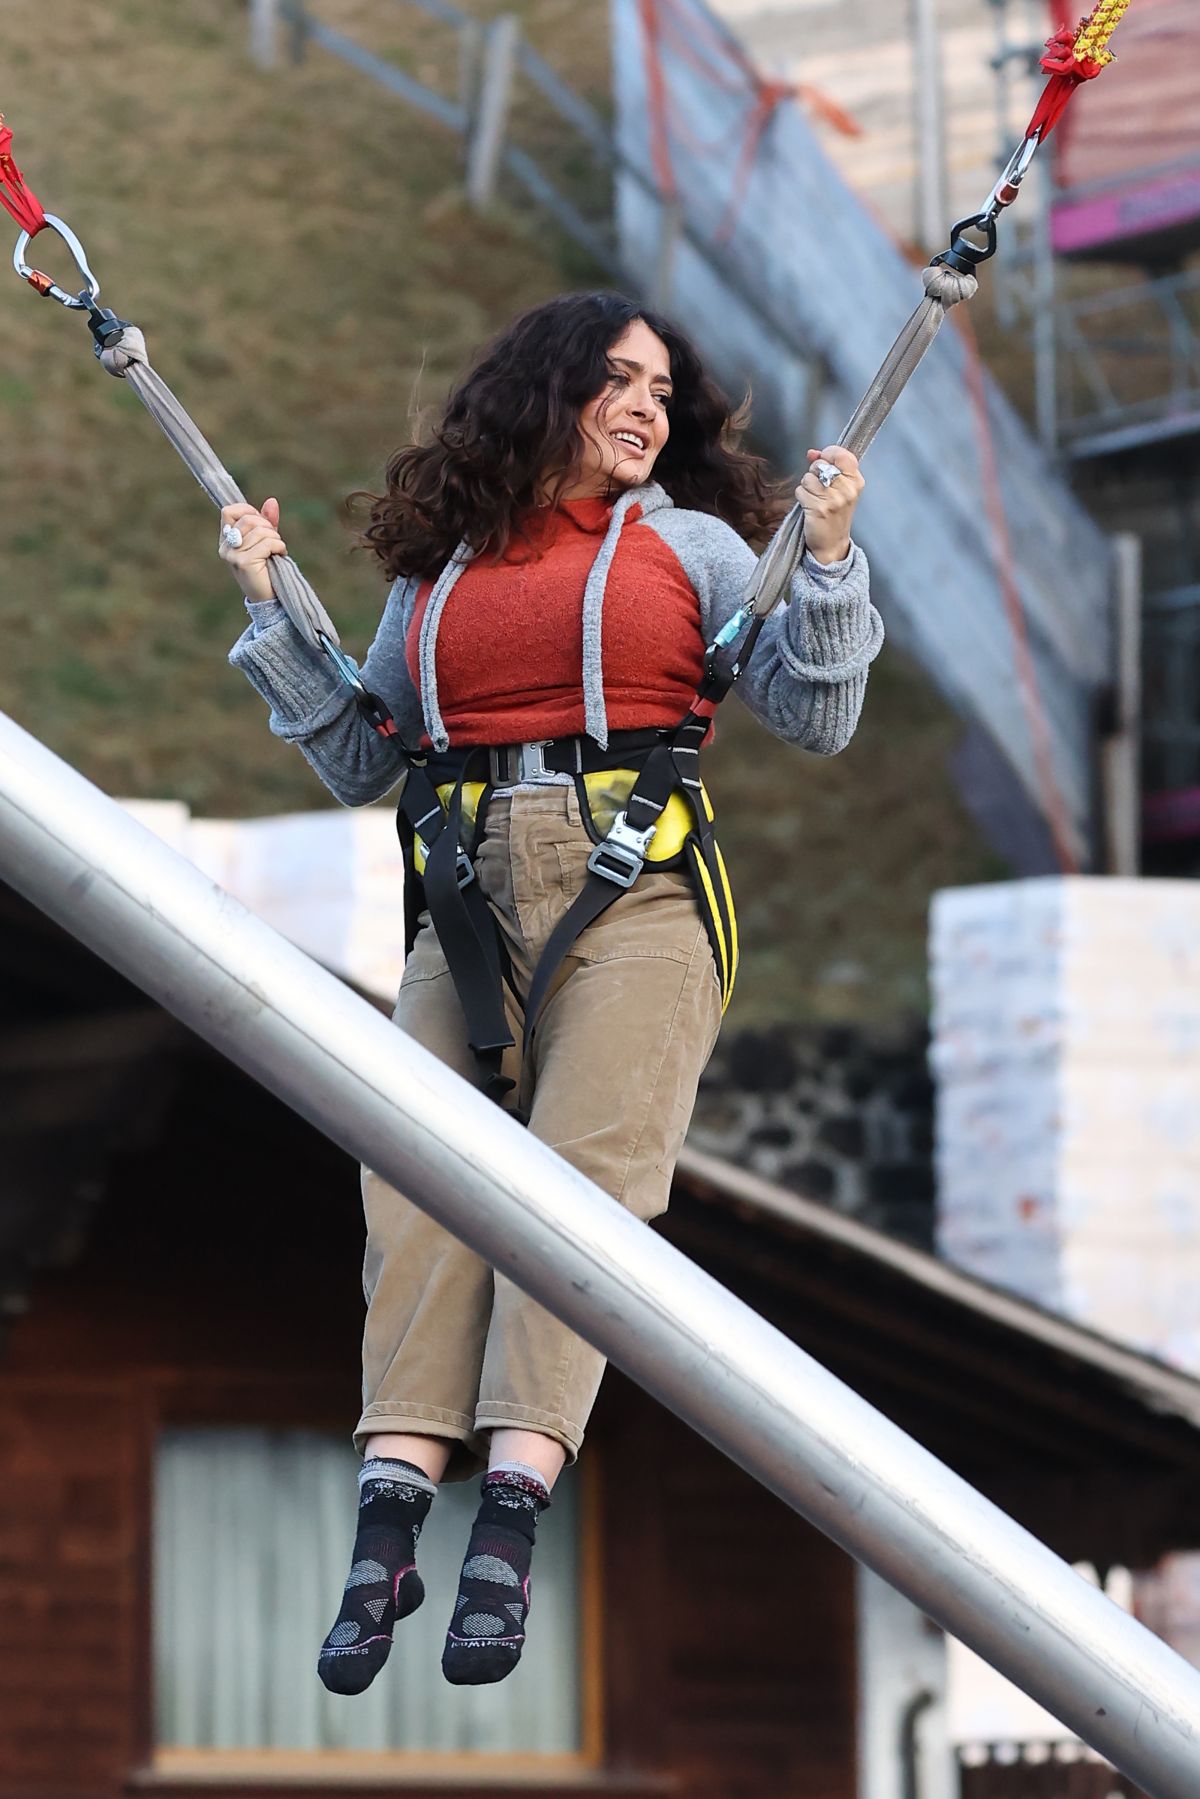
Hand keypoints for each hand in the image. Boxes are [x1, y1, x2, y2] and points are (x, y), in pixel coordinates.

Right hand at [218, 497, 286, 603]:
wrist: (269, 599)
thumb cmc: (267, 569)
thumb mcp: (265, 541)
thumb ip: (267, 521)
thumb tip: (272, 501)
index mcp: (226, 540)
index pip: (228, 511)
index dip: (248, 511)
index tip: (262, 523)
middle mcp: (225, 547)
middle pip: (248, 519)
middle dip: (267, 526)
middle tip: (275, 540)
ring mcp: (233, 555)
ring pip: (259, 530)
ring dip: (275, 538)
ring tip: (278, 550)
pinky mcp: (244, 563)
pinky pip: (267, 543)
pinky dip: (279, 546)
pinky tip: (280, 555)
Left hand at [796, 447, 864, 564]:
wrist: (832, 544)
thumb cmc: (835, 514)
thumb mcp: (840, 488)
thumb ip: (829, 466)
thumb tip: (812, 453)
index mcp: (856, 481)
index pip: (841, 454)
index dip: (828, 454)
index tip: (824, 461)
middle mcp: (847, 490)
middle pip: (820, 465)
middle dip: (815, 473)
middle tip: (821, 489)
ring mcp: (833, 500)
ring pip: (808, 477)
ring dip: (806, 487)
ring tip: (815, 499)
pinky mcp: (818, 509)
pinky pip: (800, 491)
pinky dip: (801, 497)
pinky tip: (809, 507)